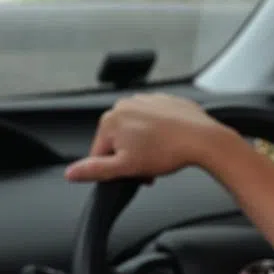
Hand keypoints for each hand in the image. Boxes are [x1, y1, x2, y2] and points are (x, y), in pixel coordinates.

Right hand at [65, 93, 233, 182]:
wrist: (202, 139)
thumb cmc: (167, 151)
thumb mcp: (126, 167)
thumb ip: (95, 170)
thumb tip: (71, 173)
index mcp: (110, 120)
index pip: (100, 153)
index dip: (116, 169)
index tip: (132, 173)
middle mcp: (124, 105)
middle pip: (119, 141)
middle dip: (131, 156)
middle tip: (148, 167)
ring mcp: (145, 100)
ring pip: (136, 131)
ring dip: (144, 146)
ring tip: (160, 156)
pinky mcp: (164, 101)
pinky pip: (154, 121)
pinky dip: (159, 133)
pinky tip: (169, 143)